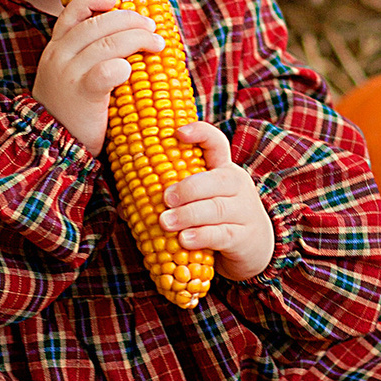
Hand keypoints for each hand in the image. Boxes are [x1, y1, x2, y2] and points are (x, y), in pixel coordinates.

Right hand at [34, 0, 163, 152]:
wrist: (53, 147)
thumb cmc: (71, 111)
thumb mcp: (68, 76)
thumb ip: (85, 56)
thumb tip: (124, 35)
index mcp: (56, 48)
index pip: (73, 11)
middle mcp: (58, 56)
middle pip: (99, 23)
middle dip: (131, 20)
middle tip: (152, 27)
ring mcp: (68, 74)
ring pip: (108, 42)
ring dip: (138, 38)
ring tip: (157, 44)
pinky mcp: (82, 94)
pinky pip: (105, 71)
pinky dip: (122, 66)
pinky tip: (131, 69)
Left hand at [160, 121, 274, 281]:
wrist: (256, 247)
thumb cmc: (216, 219)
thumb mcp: (202, 200)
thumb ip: (172, 198)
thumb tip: (123, 208)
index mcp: (223, 169)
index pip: (216, 143)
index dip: (200, 133)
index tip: (178, 132)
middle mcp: (237, 186)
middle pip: (217, 179)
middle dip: (188, 187)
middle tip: (165, 197)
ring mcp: (243, 211)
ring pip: (216, 209)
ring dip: (188, 215)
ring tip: (165, 222)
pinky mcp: (243, 237)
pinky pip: (221, 234)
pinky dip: (200, 237)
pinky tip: (184, 240)